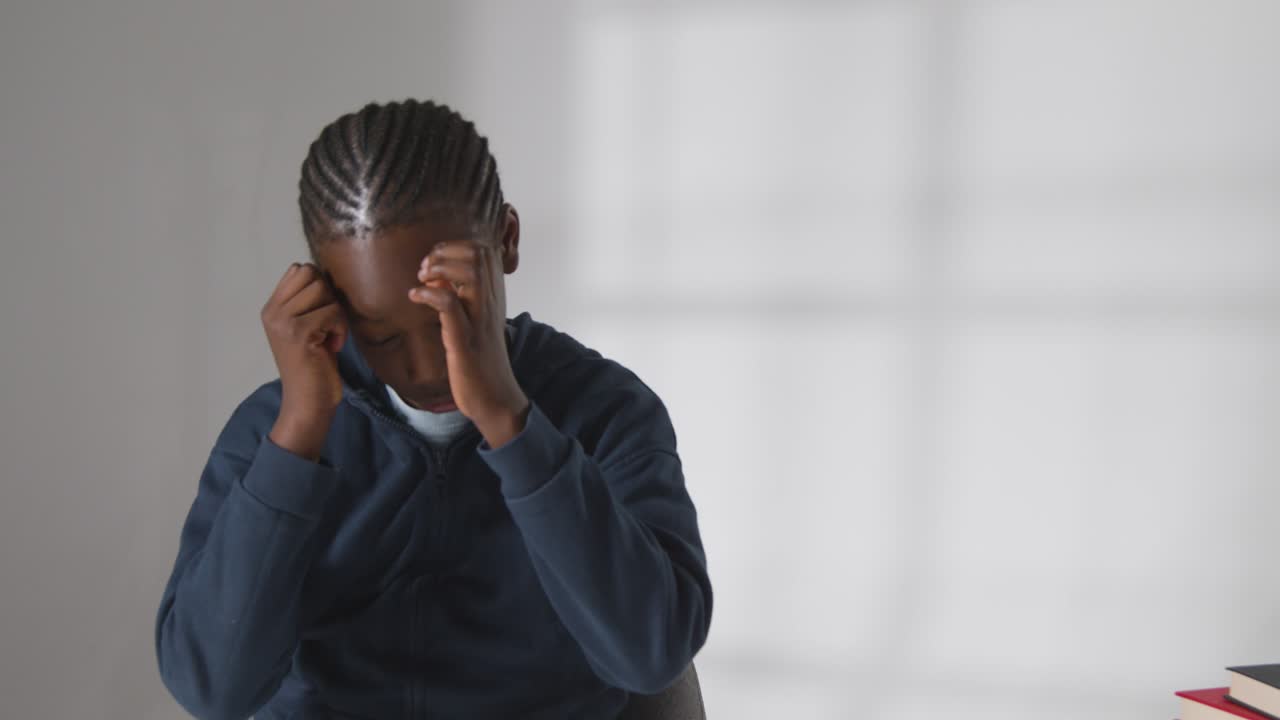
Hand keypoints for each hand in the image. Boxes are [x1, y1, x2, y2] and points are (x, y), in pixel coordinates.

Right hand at [261, 263, 346, 457]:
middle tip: (328, 325)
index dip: (320, 286)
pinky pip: (333, 312)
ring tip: (329, 336)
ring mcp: (282, 321)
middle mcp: (272, 312)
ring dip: (336, 313)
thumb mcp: (307, 327)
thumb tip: (324, 273)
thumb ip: (307, 301)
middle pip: (312, 274)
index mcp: (272, 308)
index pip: (299, 269)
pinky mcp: (298, 333)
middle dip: (329, 297)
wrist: (308, 403)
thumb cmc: (314, 366)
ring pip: (323, 290)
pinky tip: (332, 347)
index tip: (322, 314)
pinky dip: (340, 329)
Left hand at [408, 239, 528, 446]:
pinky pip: (449, 305)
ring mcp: (479, 319)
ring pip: (469, 271)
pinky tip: (415, 298)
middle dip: (444, 252)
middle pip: (476, 253)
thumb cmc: (480, 360)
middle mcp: (490, 302)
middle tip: (426, 271)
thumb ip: (461, 297)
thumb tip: (437, 278)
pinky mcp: (465, 339)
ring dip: (438, 269)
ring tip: (422, 281)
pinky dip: (428, 295)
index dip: (454, 247)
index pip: (482, 250)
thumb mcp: (474, 321)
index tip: (435, 264)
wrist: (494, 397)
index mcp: (493, 296)